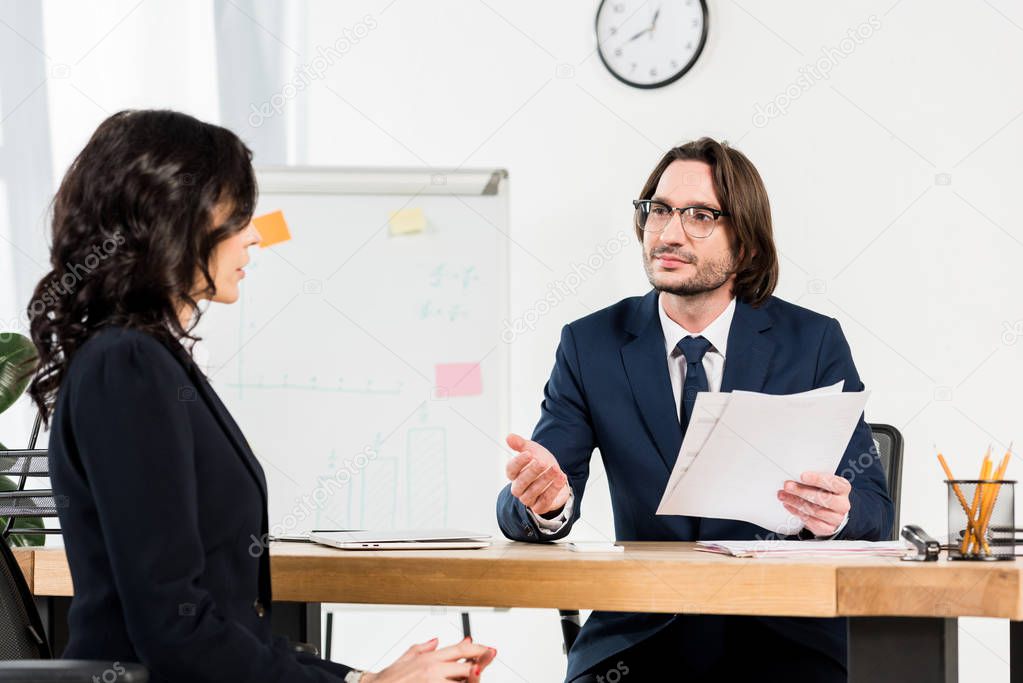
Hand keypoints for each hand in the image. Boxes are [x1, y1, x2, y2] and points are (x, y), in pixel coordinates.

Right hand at [362, 637, 495, 681]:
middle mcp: (434, 670)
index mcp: (430, 658)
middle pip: (468, 666)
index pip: (461, 649)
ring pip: (463, 682)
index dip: (478, 649)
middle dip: (480, 666)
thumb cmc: (389, 679)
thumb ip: (423, 647)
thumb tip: (435, 641)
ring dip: (469, 681)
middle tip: (484, 666)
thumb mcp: (406, 657)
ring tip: (474, 676)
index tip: (489, 650)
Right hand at [505, 433, 570, 515]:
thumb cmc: (540, 461)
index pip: (511, 469)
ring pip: (533, 492)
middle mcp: (518, 488)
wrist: (555, 474)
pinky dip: (553, 490)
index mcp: (513, 474)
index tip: (529, 453)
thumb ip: (520, 444)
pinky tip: (561, 478)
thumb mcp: (532, 450)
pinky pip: (545, 500)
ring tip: (555, 470)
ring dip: (545, 480)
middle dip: (532, 472)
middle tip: (543, 462)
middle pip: (521, 482)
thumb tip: (509, 437)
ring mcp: (528, 498)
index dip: (519, 462)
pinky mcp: (540, 506)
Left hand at [777, 471, 851, 535]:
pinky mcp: (828, 528)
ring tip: (783, 495)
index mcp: (843, 488)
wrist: (830, 511)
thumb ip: (811, 478)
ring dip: (796, 502)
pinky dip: (797, 513)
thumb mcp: (821, 482)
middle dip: (802, 491)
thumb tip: (793, 474)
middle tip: (787, 486)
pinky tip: (789, 505)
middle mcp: (842, 504)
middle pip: (823, 498)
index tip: (802, 476)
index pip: (834, 483)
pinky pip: (811, 522)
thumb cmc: (823, 492)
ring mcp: (837, 518)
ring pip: (815, 511)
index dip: (818, 479)